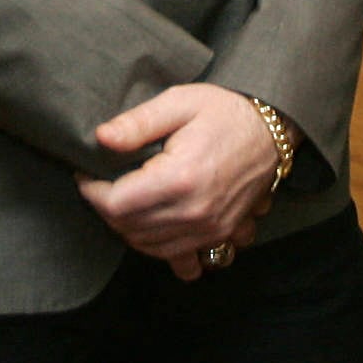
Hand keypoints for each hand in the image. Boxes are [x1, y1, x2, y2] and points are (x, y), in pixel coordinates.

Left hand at [78, 84, 280, 280]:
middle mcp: (195, 211)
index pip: (115, 204)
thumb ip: (138, 122)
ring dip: (129, 228)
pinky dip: (161, 250)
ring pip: (147, 246)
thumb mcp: (181, 102)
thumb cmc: (226, 111)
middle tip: (107, 181)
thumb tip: (100, 138)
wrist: (273, 127)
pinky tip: (157, 229)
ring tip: (129, 199)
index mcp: (181, 177)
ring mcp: (210, 228)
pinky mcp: (221, 235)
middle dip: (108, 207)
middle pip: (127, 228)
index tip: (89, 172)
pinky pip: (181, 261)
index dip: (93, 189)